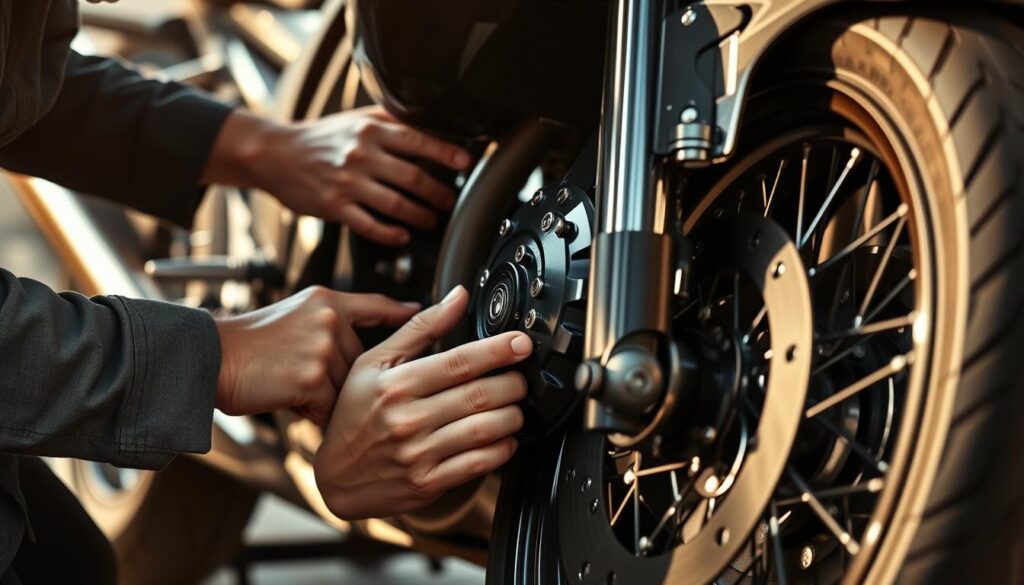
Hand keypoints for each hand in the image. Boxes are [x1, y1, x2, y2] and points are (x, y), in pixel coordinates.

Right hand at [202, 107, 471, 245]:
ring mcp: (348, 182)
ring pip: (396, 204)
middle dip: (439, 192)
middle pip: (413, 177)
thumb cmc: (320, 138)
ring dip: (420, 215)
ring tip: (431, 220)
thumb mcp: (356, 119)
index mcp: (371, 131)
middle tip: (450, 201)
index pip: (418, 140)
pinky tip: (402, 236)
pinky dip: (390, 233)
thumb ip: (389, 120)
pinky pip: (369, 225)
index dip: (446, 153)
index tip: (465, 163)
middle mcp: (362, 155)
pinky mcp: (335, 206)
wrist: (275, 154)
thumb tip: (428, 123)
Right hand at [214, 286, 419, 426]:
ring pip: (348, 386)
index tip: (424, 314)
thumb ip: (330, 321)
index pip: (375, 306)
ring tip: (293, 385)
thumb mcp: (294, 315)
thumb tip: (361, 342)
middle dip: (340, 377)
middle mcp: (329, 319)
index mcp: (326, 300)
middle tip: (304, 375)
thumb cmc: (247, 343)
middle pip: (361, 361)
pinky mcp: (313, 378)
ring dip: (328, 396)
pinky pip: (331, 407)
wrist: (210, 358)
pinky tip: (289, 399)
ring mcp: (323, 347)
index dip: (402, 312)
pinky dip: (314, 412)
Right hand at [314, 286, 532, 518]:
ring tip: (516, 407)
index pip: (458, 362)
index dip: (497, 351)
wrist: (336, 478)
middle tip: (521, 378)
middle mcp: (406, 418)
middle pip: (477, 395)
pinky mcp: (427, 483)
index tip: (520, 344)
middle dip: (512, 384)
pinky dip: (502, 450)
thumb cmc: (355, 415)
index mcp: (395, 384)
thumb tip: (458, 297)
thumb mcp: (374, 363)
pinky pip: (477, 464)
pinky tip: (506, 439)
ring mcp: (417, 453)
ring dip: (512, 416)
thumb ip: (420, 329)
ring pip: (483, 430)